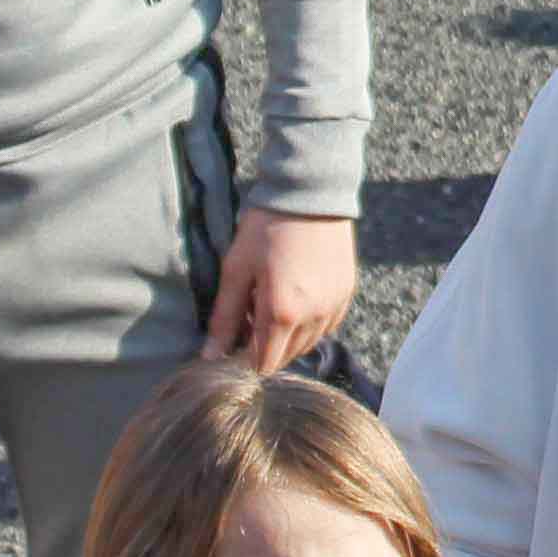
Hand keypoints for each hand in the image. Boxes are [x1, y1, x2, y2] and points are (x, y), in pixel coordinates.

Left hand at [208, 206, 358, 367]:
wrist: (309, 192)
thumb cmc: (265, 228)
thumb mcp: (236, 270)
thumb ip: (225, 318)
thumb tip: (210, 356)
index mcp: (282, 313)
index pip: (264, 364)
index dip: (245, 358)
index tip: (235, 337)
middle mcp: (313, 317)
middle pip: (286, 357)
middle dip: (266, 345)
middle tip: (252, 312)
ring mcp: (334, 306)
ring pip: (308, 343)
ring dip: (288, 335)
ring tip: (274, 300)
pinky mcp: (347, 293)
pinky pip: (327, 325)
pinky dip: (310, 322)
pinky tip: (297, 296)